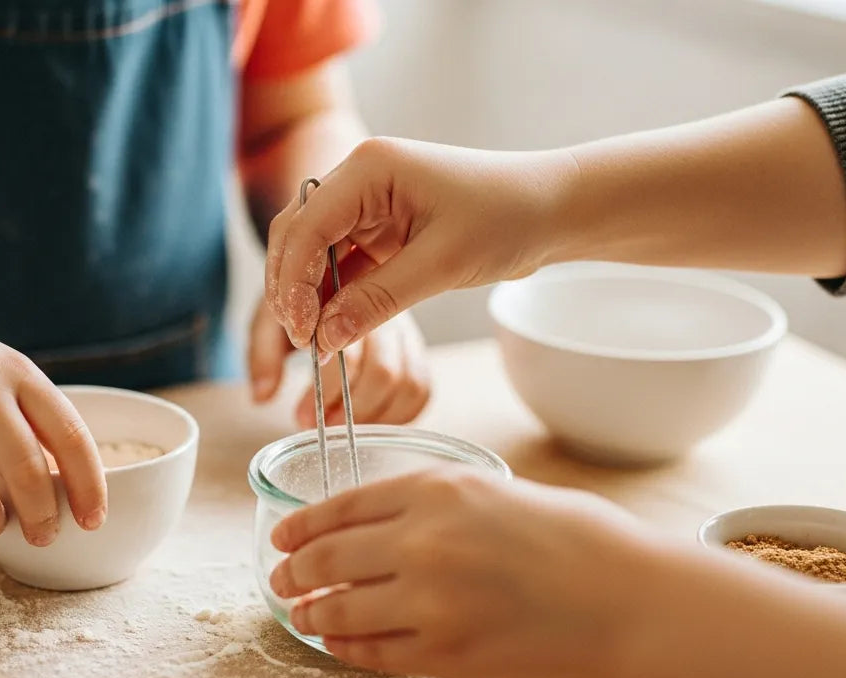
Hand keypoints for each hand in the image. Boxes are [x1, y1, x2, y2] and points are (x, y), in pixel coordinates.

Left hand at [248, 298, 430, 427]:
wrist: (322, 270)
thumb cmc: (295, 300)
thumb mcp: (269, 318)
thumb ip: (264, 353)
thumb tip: (262, 396)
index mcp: (352, 301)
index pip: (351, 352)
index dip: (326, 389)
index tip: (302, 413)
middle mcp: (386, 313)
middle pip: (384, 373)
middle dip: (347, 408)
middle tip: (315, 424)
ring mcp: (406, 332)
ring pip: (407, 384)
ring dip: (370, 416)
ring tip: (336, 426)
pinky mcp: (414, 349)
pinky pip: (420, 389)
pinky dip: (396, 415)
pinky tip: (364, 422)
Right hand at [264, 138, 577, 352]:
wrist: (552, 209)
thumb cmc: (508, 218)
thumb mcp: (442, 265)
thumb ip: (377, 301)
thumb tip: (325, 339)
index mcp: (369, 168)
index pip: (307, 225)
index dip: (294, 282)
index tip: (302, 332)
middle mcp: (359, 179)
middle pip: (298, 235)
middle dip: (292, 288)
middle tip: (303, 341)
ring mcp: (368, 204)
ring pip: (314, 253)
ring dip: (310, 296)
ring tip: (317, 343)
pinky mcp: (381, 229)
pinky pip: (342, 265)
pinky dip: (334, 297)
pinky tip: (335, 330)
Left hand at [267, 468, 656, 677]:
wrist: (625, 597)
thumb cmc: (574, 540)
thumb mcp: (493, 492)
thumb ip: (431, 504)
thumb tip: (376, 526)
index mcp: (435, 491)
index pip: (340, 508)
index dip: (301, 525)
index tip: (283, 536)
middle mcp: (421, 542)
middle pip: (326, 559)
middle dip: (294, 571)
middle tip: (281, 578)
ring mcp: (428, 602)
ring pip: (339, 610)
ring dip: (311, 614)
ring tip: (302, 614)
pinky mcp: (442, 654)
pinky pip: (372, 652)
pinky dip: (347, 648)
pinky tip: (341, 643)